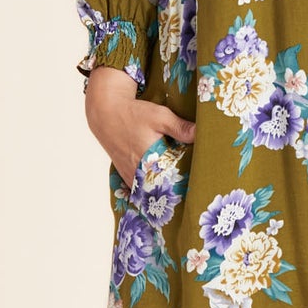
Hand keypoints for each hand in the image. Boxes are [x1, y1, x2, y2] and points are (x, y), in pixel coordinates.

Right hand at [84, 66, 195, 185]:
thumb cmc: (133, 114)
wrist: (106, 114)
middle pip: (161, 191)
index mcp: (149, 161)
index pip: (171, 183)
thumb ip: (180, 128)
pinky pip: (141, 190)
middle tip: (193, 192)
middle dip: (176, 192)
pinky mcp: (126, 175)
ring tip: (181, 193)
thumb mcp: (160, 116)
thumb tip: (201, 133)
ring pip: (149, 193)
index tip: (198, 187)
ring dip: (163, 192)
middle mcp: (138, 173)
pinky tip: (163, 188)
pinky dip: (151, 189)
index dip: (185, 186)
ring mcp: (130, 176)